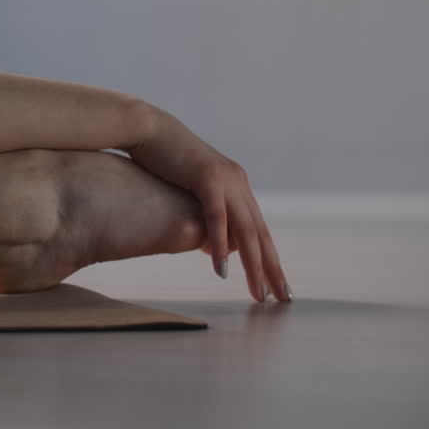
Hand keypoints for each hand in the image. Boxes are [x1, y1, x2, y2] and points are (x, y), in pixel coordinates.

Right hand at [125, 104, 289, 302]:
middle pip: (260, 234)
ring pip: (245, 231)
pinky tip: (222, 270)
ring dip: (253, 266)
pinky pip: (218, 219)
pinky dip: (221, 245)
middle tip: (283, 299)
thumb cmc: (161, 160)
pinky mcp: (207, 178)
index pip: (259, 230)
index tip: (279, 286)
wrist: (146, 128)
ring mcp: (225, 179)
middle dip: (272, 269)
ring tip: (259, 293)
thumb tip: (215, 244)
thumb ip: (207, 214)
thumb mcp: (189, 191)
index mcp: (237, 186)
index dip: (270, 259)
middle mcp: (238, 183)